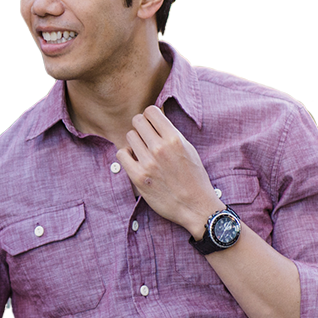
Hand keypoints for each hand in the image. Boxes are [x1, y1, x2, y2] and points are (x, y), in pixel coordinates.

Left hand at [116, 105, 221, 236]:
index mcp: (175, 139)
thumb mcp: (189, 150)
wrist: (195, 206)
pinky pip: (121, 154)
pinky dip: (126, 155)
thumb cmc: (194, 179)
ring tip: (142, 152)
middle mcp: (160, 148)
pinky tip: (135, 161)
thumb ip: (172, 135)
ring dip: (134, 142)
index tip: (152, 124)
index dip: (150, 116)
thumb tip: (156, 121)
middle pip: (137, 121)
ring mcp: (148, 163)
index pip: (151, 111)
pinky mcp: (138, 177)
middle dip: (141, 127)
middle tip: (146, 138)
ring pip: (129, 136)